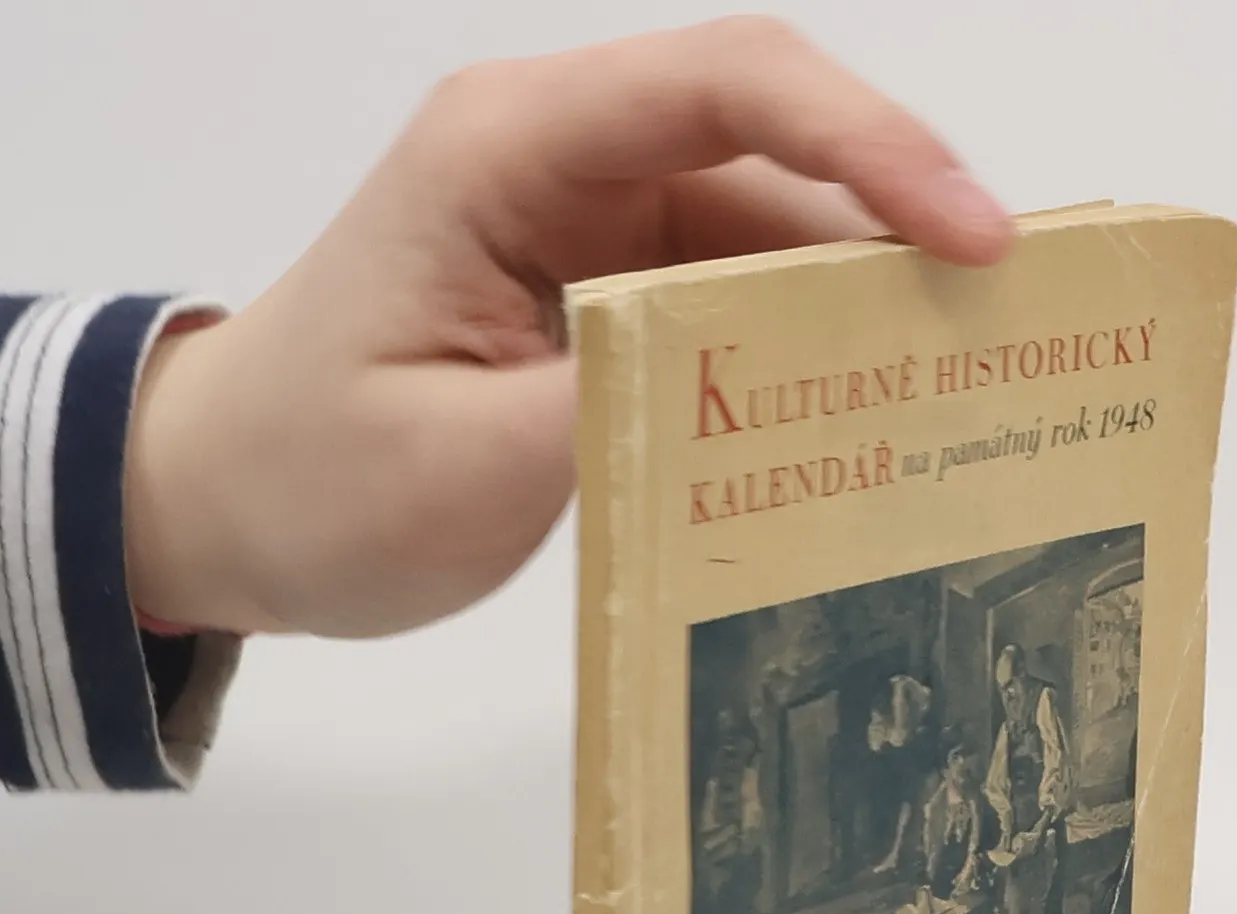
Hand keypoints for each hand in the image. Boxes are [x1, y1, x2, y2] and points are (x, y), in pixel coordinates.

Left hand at [123, 17, 1013, 637]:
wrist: (225, 503)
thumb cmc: (313, 478)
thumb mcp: (466, 464)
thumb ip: (624, 408)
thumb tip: (778, 384)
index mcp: (509, 151)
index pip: (725, 87)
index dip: (870, 146)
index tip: (976, 239)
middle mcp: (561, 157)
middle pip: (772, 146)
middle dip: (899, 226)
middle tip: (1011, 331)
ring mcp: (586, 222)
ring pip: (768, 226)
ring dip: (860, 300)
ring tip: (960, 386)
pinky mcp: (601, 290)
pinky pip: (734, 295)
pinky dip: (805, 348)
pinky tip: (866, 412)